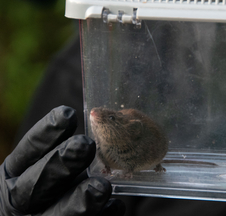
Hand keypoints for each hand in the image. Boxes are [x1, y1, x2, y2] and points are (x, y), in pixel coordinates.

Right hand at [0, 106, 124, 215]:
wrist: (42, 210)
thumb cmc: (53, 182)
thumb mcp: (50, 163)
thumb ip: (67, 149)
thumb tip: (102, 119)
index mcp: (15, 174)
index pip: (28, 152)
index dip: (46, 134)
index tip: (68, 114)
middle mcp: (21, 199)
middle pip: (36, 185)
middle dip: (61, 164)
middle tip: (86, 145)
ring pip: (56, 214)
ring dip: (80, 200)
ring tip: (102, 187)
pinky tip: (115, 206)